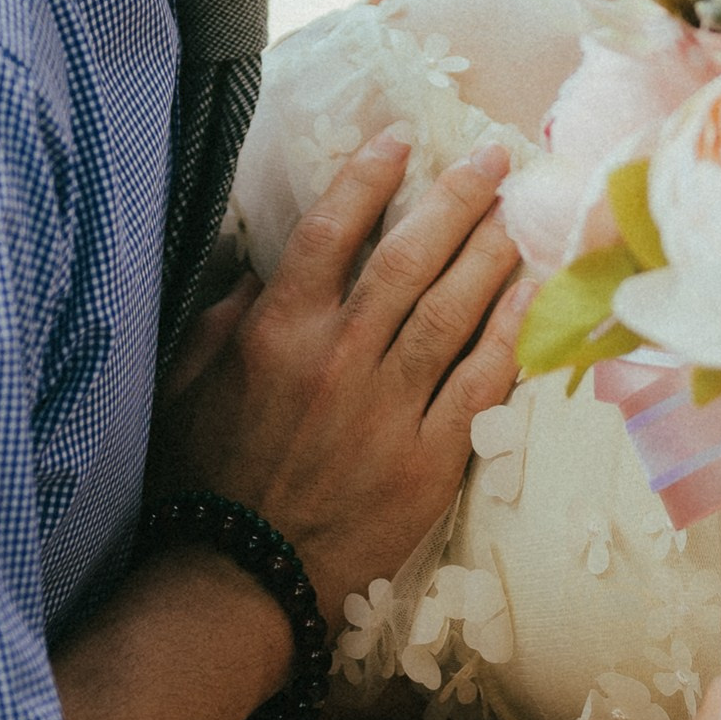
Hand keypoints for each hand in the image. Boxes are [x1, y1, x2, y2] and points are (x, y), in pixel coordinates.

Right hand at [150, 132, 527, 622]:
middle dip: (455, 199)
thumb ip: (226, 319)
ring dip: (492, 254)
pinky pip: (480, 383)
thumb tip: (264, 268)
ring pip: (452, 311)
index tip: (402, 139)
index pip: (331, 231)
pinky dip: (510, 335)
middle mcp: (338, 359)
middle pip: (409, 259)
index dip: (370, 177)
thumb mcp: (187, 386)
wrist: (241, 580)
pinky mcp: (427, 459)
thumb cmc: (204, 481)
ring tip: (522, 213)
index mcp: (275, 333)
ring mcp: (387, 409)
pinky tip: (533, 295)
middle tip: (494, 159)